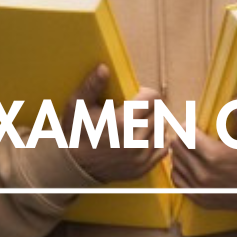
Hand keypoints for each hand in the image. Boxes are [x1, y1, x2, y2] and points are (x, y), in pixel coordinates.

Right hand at [65, 65, 168, 181]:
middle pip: (159, 113)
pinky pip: (163, 149)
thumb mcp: (78, 105)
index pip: (153, 99)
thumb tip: (104, 68)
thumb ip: (92, 86)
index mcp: (121, 122)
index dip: (147, 94)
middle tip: (137, 109)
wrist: (73, 165)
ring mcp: (140, 156)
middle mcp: (134, 140)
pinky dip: (158, 140)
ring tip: (140, 122)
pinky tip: (145, 136)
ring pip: (162, 130)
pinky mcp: (143, 168)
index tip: (138, 95)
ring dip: (154, 123)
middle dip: (150, 108)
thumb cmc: (75, 131)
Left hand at [171, 106, 236, 211]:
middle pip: (177, 148)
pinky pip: (178, 182)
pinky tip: (189, 165)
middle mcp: (203, 173)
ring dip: (180, 154)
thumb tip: (236, 100)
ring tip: (190, 148)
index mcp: (214, 155)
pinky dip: (180, 171)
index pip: (185, 134)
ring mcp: (200, 189)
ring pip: (175, 164)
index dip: (186, 126)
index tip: (192, 123)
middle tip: (190, 134)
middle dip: (182, 138)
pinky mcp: (200, 199)